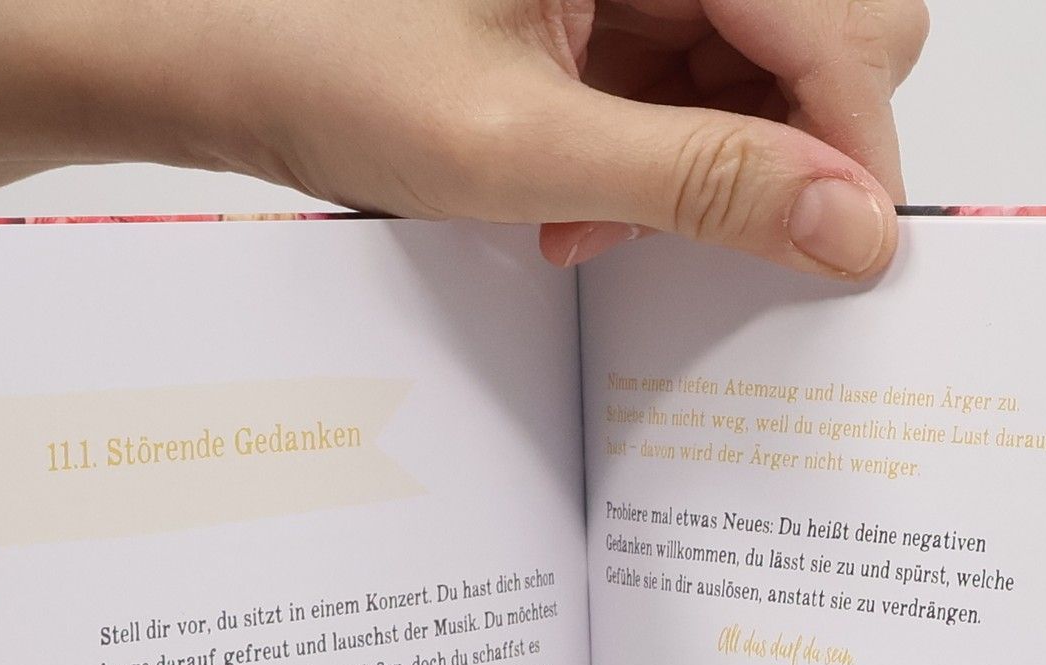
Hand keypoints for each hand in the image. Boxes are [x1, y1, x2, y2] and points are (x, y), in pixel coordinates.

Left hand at [0, 0, 927, 279]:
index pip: (845, 27)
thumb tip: (848, 225)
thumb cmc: (317, 53)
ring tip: (583, 221)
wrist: (196, 39)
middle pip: (828, 31)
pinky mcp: (599, 0)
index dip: (850, 152)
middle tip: (676, 226)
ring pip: (758, 67)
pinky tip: (567, 198)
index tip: (836, 257)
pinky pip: (684, 79)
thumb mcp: (519, 147)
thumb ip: (698, 182)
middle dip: (776, 151)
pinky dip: (647, 153)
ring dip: (700, 166)